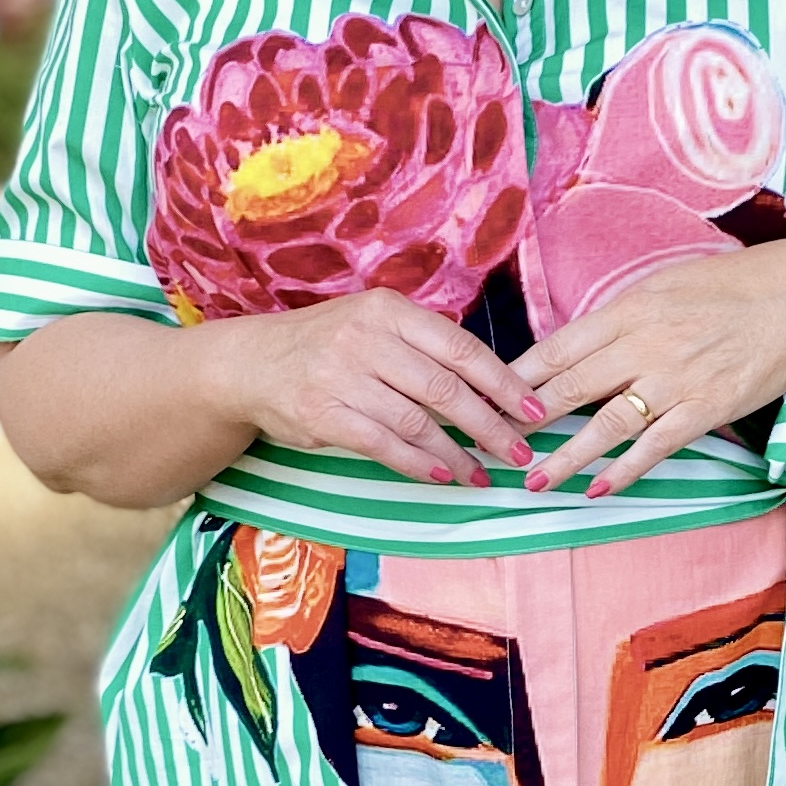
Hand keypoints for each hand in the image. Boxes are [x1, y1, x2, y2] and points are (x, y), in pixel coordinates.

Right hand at [202, 289, 544, 486]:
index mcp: (390, 311)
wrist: (251, 363)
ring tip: (482, 474)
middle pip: (445, 388)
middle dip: (490, 425)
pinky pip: (382, 444)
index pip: (461, 348)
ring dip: (457, 453)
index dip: (503, 382)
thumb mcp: (373, 325)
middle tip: (519, 452)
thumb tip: (492, 384)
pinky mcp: (324, 414)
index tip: (534, 409)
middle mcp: (367, 338)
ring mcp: (342, 376)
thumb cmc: (326, 346)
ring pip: (417, 421)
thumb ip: (423, 346)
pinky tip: (442, 474)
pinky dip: (417, 463)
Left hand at [514, 240, 785, 493]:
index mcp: (628, 310)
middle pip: (572, 386)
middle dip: (526, 421)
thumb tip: (572, 348)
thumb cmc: (724, 291)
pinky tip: (597, 488)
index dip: (517, 377)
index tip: (485, 399)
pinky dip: (625, 469)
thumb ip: (617, 320)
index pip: (558, 347)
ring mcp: (675, 379)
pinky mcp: (706, 408)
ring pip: (607, 423)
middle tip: (491, 447)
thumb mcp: (660, 288)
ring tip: (534, 481)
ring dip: (566, 457)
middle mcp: (645, 343)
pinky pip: (656, 445)